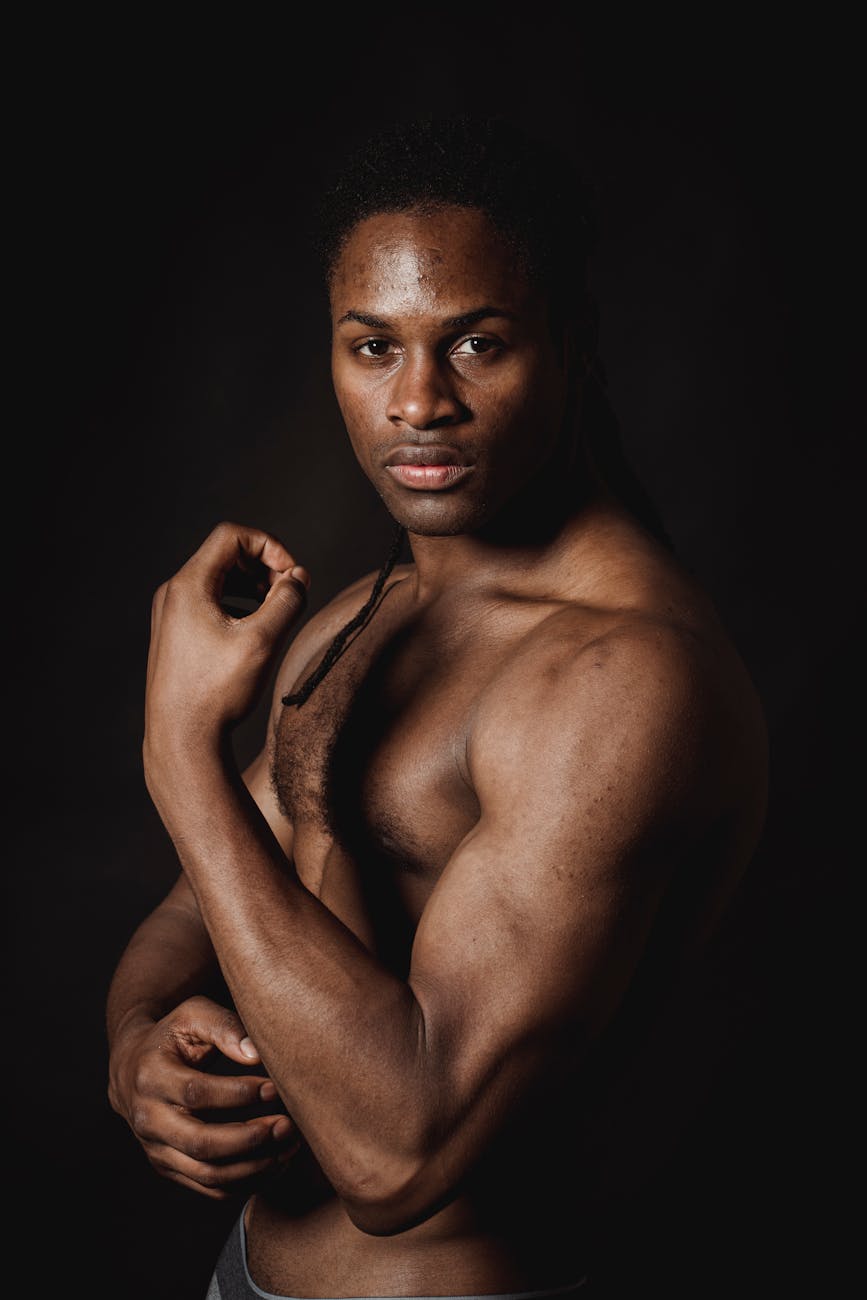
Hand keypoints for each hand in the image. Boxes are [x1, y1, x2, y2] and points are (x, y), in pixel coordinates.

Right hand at [108, 995, 301, 1199]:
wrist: (133, 1068)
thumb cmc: (172, 1036)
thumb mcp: (192, 1015)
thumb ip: (224, 1027)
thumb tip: (257, 1053)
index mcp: (151, 1077)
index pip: (197, 1094)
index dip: (239, 1094)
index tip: (275, 1087)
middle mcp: (148, 1120)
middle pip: (201, 1144)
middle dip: (250, 1139)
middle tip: (287, 1126)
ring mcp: (156, 1149)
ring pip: (207, 1174)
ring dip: (254, 1166)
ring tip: (289, 1146)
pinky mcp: (169, 1168)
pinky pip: (210, 1187)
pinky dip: (246, 1181)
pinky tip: (275, 1162)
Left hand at [144, 522, 309, 758]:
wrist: (181, 739)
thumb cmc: (217, 691)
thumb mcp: (262, 641)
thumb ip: (287, 601)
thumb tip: (298, 578)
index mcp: (188, 585)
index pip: (231, 536)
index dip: (270, 546)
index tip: (293, 576)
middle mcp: (173, 594)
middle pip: (225, 554)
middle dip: (264, 566)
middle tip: (291, 595)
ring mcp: (170, 614)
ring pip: (218, 578)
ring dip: (253, 585)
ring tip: (277, 611)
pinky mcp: (174, 634)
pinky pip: (209, 601)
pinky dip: (237, 603)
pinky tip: (254, 629)